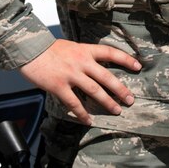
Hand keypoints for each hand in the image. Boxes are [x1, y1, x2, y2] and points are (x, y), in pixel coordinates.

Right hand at [18, 38, 141, 124]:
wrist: (30, 51)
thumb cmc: (50, 48)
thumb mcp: (72, 47)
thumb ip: (84, 56)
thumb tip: (94, 64)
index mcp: (85, 50)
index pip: (110, 53)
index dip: (126, 59)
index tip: (138, 66)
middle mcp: (81, 62)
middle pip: (106, 76)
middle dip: (120, 89)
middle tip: (130, 99)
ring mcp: (71, 74)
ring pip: (94, 91)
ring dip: (107, 102)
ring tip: (117, 110)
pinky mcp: (59, 86)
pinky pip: (74, 103)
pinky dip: (82, 113)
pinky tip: (88, 120)